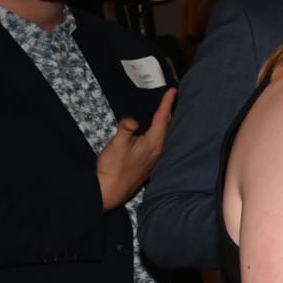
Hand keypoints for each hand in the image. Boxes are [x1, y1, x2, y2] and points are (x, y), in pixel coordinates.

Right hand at [96, 90, 173, 210]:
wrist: (110, 191)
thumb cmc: (113, 168)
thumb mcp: (117, 144)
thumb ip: (125, 129)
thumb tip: (133, 121)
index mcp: (155, 143)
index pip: (163, 118)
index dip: (167, 103)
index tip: (172, 91)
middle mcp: (159, 151)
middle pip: (167, 126)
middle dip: (169, 112)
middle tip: (172, 99)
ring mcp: (155, 159)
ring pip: (164, 136)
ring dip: (166, 124)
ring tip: (166, 113)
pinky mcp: (148, 165)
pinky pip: (158, 144)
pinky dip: (159, 134)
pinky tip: (155, 135)